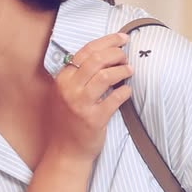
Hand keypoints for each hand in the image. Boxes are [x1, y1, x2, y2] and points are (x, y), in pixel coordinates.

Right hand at [46, 32, 131, 162]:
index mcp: (63, 79)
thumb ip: (78, 76)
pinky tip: (127, 91)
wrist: (65, 152)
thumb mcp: (65, 94)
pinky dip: (124, 92)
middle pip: (97, 60)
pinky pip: (114, 99)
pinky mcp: (93, 120)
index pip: (86, 51)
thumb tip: (103, 55)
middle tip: (126, 57)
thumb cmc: (68, 122)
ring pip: (105, 76)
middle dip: (116, 54)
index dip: (107, 41)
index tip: (122, 39)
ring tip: (129, 71)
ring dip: (121, 70)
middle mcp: (69, 90)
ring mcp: (80, 105)